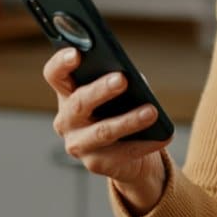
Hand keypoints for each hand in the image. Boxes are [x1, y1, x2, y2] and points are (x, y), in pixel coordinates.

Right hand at [42, 47, 170, 214]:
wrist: (127, 153)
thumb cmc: (120, 109)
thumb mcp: (120, 91)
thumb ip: (120, 80)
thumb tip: (134, 80)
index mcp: (67, 93)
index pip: (55, 75)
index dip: (61, 63)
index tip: (76, 53)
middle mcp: (66, 120)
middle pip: (79, 102)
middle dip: (101, 90)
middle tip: (122, 79)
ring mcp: (78, 144)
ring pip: (102, 131)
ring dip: (129, 120)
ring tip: (152, 111)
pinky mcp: (95, 164)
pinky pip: (122, 152)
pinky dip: (145, 143)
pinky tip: (162, 135)